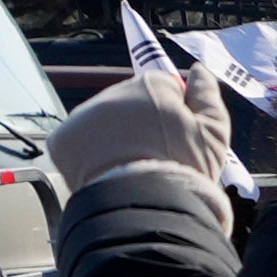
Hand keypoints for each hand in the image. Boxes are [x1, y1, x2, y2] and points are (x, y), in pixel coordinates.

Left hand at [45, 68, 229, 192]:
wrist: (142, 206)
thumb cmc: (182, 170)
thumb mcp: (214, 134)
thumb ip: (208, 96)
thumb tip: (200, 71)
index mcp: (150, 86)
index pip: (166, 87)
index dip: (178, 113)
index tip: (182, 138)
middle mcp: (112, 94)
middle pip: (132, 104)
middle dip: (144, 125)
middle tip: (158, 157)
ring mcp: (83, 115)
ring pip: (104, 122)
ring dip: (116, 139)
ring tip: (133, 168)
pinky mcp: (62, 139)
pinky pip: (79, 142)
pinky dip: (91, 156)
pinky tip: (109, 171)